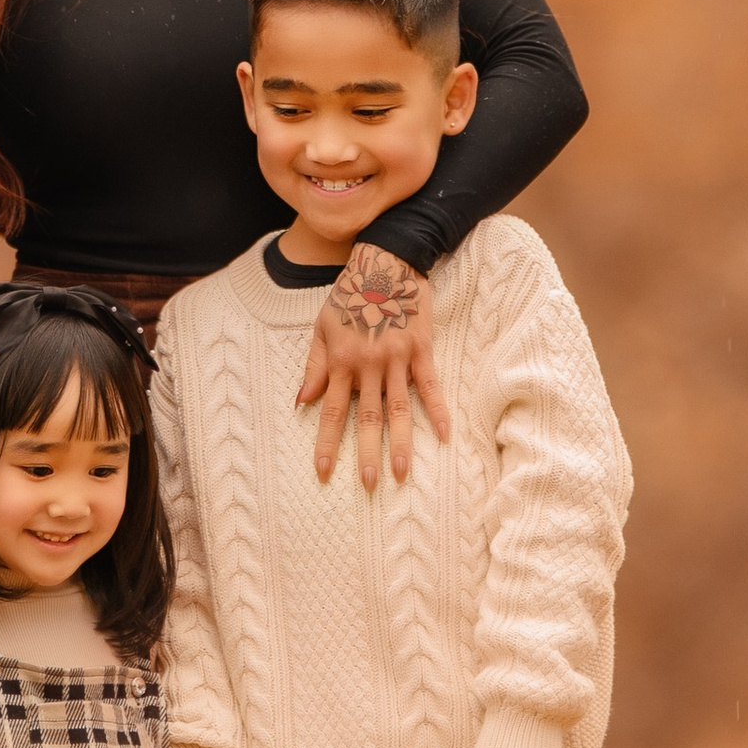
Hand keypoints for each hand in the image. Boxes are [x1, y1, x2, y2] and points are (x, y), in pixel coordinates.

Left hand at [298, 247, 446, 487]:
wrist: (385, 262)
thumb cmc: (349, 295)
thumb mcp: (322, 327)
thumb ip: (314, 366)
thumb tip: (304, 401)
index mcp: (341, 362)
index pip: (332, 412)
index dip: (328, 444)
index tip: (324, 473)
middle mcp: (368, 365)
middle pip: (367, 418)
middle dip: (366, 454)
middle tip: (369, 486)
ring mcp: (397, 359)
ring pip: (399, 409)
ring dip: (401, 443)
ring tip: (402, 474)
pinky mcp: (422, 350)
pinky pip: (430, 386)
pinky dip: (438, 410)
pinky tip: (444, 435)